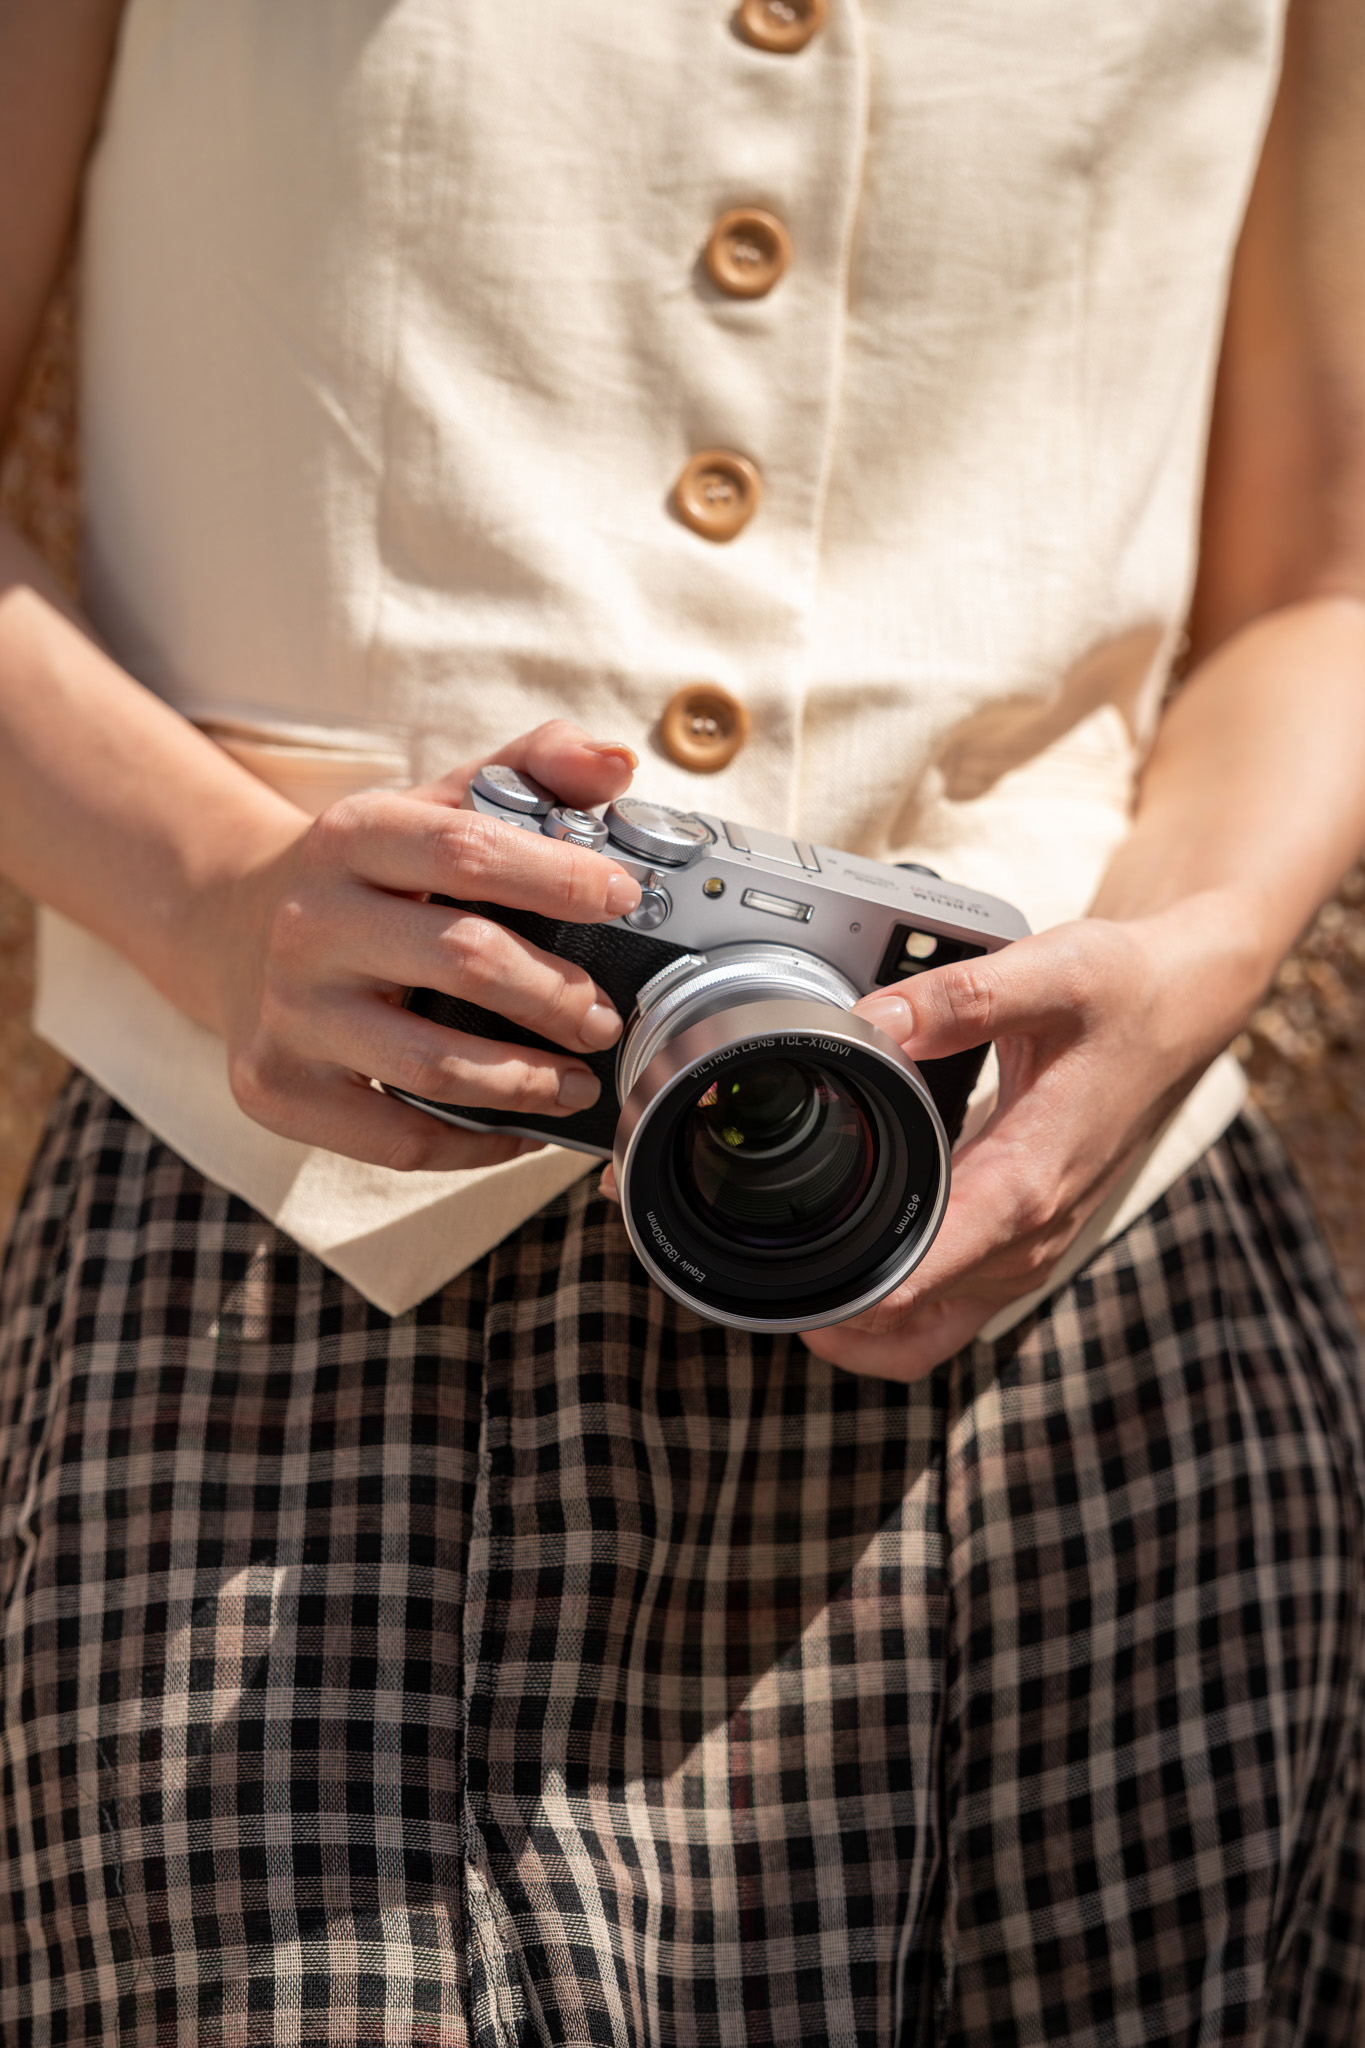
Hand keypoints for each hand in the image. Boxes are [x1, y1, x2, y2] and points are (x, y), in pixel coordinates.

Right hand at [209, 721, 641, 1171]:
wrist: (229, 928)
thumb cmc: (366, 874)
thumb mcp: (432, 802)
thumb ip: (529, 769)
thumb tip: (615, 764)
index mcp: (351, 837)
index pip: (467, 849)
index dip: (559, 877)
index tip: (624, 900)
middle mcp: (308, 922)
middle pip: (463, 959)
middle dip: (556, 996)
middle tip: (605, 1017)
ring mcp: (287, 1012)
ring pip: (431, 1064)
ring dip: (527, 1082)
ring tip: (579, 1081)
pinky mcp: (275, 1087)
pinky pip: (396, 1137)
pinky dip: (474, 1142)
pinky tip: (519, 1128)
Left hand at [797, 897, 1261, 1379]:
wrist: (1184, 1008)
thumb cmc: (1126, 994)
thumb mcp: (1051, 972)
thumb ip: (957, 998)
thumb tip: (869, 1021)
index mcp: (1025, 1185)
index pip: (922, 1280)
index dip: (849, 1294)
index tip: (790, 1284)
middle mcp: (1029, 1235)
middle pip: (910, 1325)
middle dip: (834, 1313)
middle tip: (765, 1270)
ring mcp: (1030, 1248)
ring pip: (929, 1332)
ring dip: (862, 1321)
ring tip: (794, 1271)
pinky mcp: (1026, 1241)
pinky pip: (950, 1306)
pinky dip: (898, 1305)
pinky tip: (856, 1256)